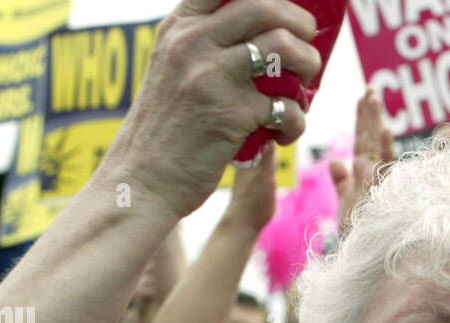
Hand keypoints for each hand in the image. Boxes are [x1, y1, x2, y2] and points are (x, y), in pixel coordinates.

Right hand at [104, 0, 321, 221]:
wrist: (142, 180)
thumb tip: (262, 32)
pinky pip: (286, 106)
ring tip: (303, 88)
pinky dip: (296, 121)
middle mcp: (193, 42)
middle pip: (264, 6)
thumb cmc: (165, 130)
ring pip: (283, 48)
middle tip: (307, 44)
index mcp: (179, 27)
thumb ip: (202, 43)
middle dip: (300, 24)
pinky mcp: (232, 114)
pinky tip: (285, 133)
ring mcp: (212, 76)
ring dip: (307, 66)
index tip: (285, 12)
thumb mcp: (170, 68)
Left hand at [330, 87, 393, 233]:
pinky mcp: (383, 192)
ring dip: (375, 121)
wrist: (364, 256)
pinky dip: (384, 148)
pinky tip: (384, 130)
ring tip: (374, 97)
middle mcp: (373, 174)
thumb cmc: (358, 233)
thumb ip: (341, 182)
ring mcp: (379, 182)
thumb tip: (334, 161)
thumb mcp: (345, 203)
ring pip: (377, 146)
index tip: (363, 96)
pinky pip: (384, 168)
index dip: (362, 118)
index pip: (362, 140)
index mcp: (363, 173)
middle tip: (370, 87)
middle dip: (369, 113)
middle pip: (369, 138)